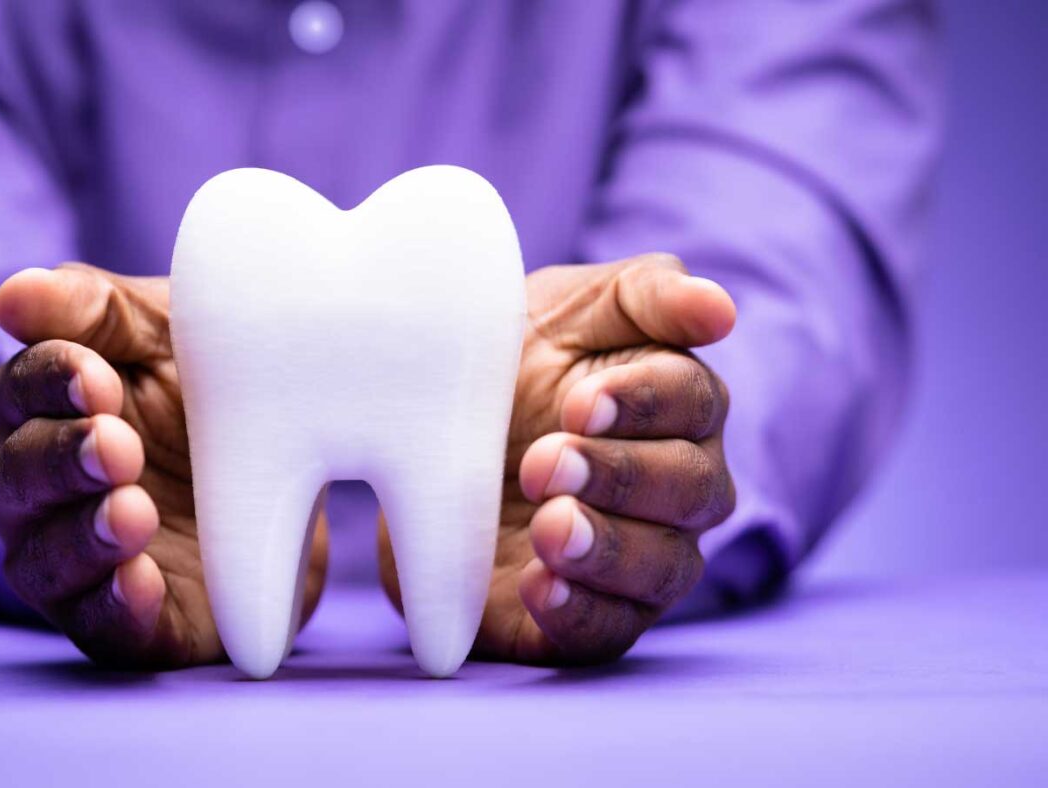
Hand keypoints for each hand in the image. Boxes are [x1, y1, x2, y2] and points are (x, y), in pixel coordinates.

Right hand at [0, 263, 328, 667]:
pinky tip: (141, 580)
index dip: (46, 384)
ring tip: (132, 512)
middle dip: (61, 461)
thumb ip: (99, 309)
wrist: (309, 472)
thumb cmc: (216, 389)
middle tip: (119, 445)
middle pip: (14, 481)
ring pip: (42, 561)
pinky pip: (100, 627)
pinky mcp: (133, 624)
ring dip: (81, 538)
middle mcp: (45, 493)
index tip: (97, 377)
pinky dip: (114, 606)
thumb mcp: (174, 332)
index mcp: (48, 412)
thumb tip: (13, 296)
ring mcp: (82, 563)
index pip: (16, 394)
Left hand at [379, 253, 736, 663]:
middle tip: (541, 462)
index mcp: (675, 403)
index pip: (694, 400)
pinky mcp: (590, 617)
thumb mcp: (559, 309)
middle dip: (620, 475)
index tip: (578, 403)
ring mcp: (638, 556)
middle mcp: (676, 484)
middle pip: (693, 488)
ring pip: (663, 566)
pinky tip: (540, 586)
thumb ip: (641, 295)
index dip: (643, 402)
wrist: (415, 439)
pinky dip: (580, 613)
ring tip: (547, 529)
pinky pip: (610, 631)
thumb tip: (720, 309)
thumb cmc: (507, 362)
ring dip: (606, 549)